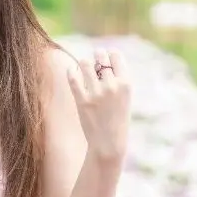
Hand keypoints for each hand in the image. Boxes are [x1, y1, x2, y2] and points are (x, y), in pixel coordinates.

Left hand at [67, 48, 130, 162]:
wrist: (108, 142)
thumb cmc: (117, 119)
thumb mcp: (124, 97)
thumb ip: (117, 80)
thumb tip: (103, 62)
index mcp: (126, 84)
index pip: (116, 55)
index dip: (109, 54)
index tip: (106, 56)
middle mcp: (111, 86)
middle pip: (100, 56)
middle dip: (96, 56)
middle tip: (94, 62)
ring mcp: (96, 93)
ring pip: (85, 63)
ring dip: (84, 64)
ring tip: (84, 68)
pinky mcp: (82, 100)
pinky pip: (73, 78)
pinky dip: (71, 72)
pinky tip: (71, 71)